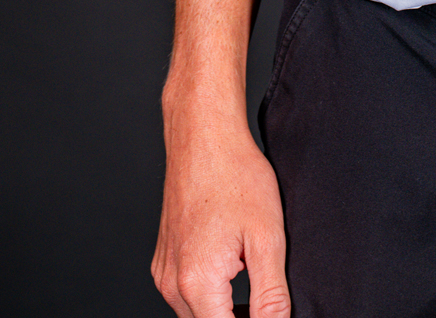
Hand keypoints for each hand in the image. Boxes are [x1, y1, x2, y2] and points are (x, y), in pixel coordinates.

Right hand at [151, 101, 289, 317]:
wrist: (203, 135)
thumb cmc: (235, 175)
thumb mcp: (267, 237)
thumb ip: (271, 295)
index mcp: (197, 283)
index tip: (271, 313)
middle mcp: (173, 284)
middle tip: (266, 298)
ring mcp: (165, 272)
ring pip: (197, 314)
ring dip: (224, 310)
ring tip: (251, 277)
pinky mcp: (164, 260)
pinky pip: (186, 294)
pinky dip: (211, 294)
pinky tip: (233, 266)